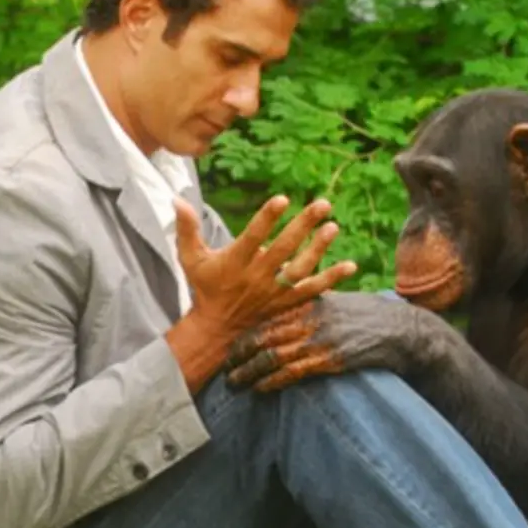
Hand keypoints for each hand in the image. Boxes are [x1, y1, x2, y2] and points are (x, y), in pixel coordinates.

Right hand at [173, 195, 356, 336]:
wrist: (218, 328)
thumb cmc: (205, 287)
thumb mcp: (191, 258)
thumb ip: (187, 229)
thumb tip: (177, 199)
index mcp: (235, 262)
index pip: (253, 236)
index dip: (267, 218)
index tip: (282, 199)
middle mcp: (257, 276)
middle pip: (283, 248)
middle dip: (303, 225)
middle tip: (322, 203)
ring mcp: (274, 291)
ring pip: (300, 269)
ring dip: (319, 248)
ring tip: (333, 227)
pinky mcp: (287, 302)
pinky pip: (312, 291)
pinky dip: (332, 279)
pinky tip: (351, 266)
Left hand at [222, 291, 431, 392]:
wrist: (398, 331)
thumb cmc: (364, 315)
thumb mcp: (334, 301)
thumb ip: (307, 304)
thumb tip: (282, 308)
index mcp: (307, 302)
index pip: (265, 319)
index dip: (243, 337)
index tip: (228, 350)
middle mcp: (309, 319)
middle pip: (262, 339)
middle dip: (238, 357)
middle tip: (224, 372)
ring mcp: (319, 339)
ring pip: (272, 358)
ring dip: (249, 374)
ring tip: (234, 384)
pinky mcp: (330, 359)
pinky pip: (293, 373)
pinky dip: (273, 382)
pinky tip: (260, 389)